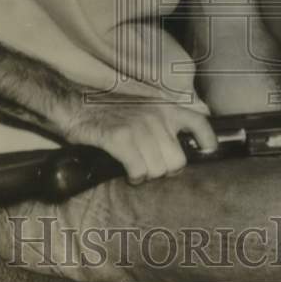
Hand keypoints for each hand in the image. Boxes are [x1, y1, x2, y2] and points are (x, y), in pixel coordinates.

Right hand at [62, 100, 218, 184]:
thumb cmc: (106, 109)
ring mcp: (139, 127)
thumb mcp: (142, 106)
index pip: (199, 123)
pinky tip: (127, 173)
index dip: (207, 143)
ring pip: (159, 170)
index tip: (205, 153)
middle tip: (150, 166)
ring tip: (136, 168)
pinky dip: (134, 177)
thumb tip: (180, 146)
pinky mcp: (120, 138)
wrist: (73, 105)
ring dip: (147, 175)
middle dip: (165, 170)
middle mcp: (156, 116)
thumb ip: (162, 121)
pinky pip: (139, 170)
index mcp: (164, 107)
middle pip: (177, 161)